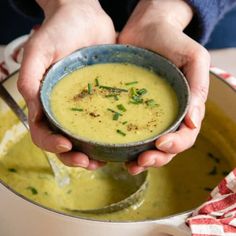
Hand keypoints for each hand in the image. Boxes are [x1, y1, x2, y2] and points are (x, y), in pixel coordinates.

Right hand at [17, 0, 115, 169]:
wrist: (86, 17)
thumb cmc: (60, 29)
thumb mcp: (40, 49)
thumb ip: (30, 77)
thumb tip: (32, 108)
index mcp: (46, 101)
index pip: (43, 131)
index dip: (52, 143)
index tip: (67, 144)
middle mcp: (65, 108)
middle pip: (64, 141)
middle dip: (74, 155)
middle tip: (89, 162)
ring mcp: (85, 106)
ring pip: (85, 138)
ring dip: (91, 153)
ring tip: (103, 161)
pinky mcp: (103, 100)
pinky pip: (105, 123)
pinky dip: (108, 137)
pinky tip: (116, 143)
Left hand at [118, 0, 209, 174]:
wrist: (144, 29)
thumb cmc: (172, 41)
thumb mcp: (193, 58)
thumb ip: (198, 87)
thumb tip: (195, 122)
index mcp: (184, 108)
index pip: (185, 135)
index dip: (176, 144)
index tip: (160, 143)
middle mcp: (166, 116)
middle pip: (166, 147)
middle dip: (156, 158)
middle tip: (141, 160)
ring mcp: (146, 116)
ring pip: (147, 146)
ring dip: (140, 160)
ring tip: (130, 165)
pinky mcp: (128, 111)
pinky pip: (127, 133)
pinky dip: (124, 147)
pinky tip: (116, 152)